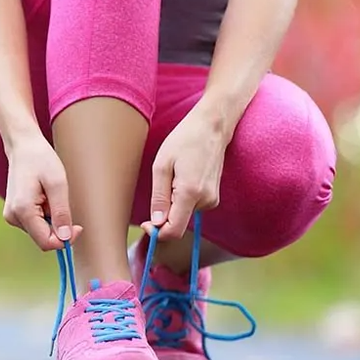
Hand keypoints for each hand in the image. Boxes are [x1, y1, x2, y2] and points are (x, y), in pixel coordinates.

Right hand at [4, 135, 82, 250]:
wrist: (23, 146)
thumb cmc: (41, 159)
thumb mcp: (57, 184)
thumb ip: (61, 213)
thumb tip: (65, 238)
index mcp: (22, 210)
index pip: (46, 242)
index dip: (65, 239)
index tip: (78, 226)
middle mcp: (13, 217)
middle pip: (43, 239)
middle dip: (58, 228)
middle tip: (64, 204)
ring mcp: (11, 216)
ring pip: (40, 232)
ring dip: (52, 219)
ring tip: (50, 196)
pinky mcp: (14, 213)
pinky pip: (35, 224)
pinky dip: (45, 215)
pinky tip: (43, 197)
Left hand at [140, 105, 228, 240]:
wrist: (211, 127)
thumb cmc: (184, 140)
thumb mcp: (161, 166)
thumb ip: (159, 197)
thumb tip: (156, 222)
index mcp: (190, 193)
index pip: (174, 230)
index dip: (157, 233)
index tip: (146, 224)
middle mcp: (206, 200)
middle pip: (179, 223)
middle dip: (164, 215)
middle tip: (158, 188)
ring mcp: (212, 199)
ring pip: (184, 215)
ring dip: (173, 203)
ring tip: (173, 176)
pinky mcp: (214, 196)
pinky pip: (192, 206)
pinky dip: (182, 198)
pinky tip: (183, 177)